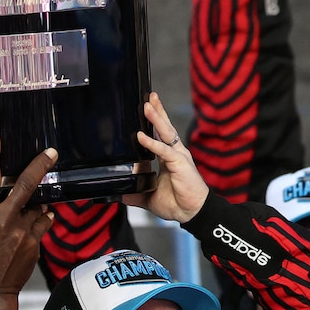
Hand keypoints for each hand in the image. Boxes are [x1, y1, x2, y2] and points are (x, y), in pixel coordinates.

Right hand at [0, 131, 56, 309]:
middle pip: (26, 184)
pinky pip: (43, 222)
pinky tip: (38, 216)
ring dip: (33, 201)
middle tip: (51, 151)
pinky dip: (41, 217)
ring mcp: (22, 232)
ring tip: (28, 204)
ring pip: (35, 204)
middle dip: (39, 165)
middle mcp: (3, 221)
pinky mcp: (34, 244)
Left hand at [122, 93, 210, 223]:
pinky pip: (164, 150)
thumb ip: (134, 192)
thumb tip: (119, 191)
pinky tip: (141, 136)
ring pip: (165, 133)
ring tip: (147, 105)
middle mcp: (174, 153)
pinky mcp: (180, 163)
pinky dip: (152, 143)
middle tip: (149, 96)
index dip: (152, 122)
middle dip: (156, 111)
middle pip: (165, 127)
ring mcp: (178, 156)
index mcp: (168, 157)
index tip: (144, 109)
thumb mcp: (148, 197)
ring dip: (156, 118)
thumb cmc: (175, 203)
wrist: (190, 213)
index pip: (159, 134)